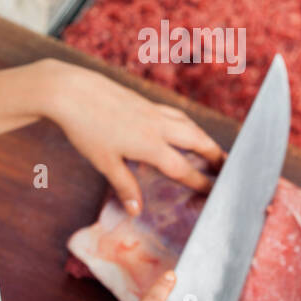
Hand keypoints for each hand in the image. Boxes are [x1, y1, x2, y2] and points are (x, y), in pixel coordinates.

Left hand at [41, 59, 225, 214]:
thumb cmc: (85, 128)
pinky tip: (181, 126)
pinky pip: (174, 113)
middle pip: (197, 141)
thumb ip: (124, 185)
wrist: (71, 91)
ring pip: (188, 124)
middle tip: (228, 167)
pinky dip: (186, 123)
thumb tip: (137, 210)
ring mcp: (152, 110)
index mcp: (150, 145)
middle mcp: (158, 126)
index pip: (183, 168)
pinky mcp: (144, 100)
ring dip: (203, 137)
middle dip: (215, 155)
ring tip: (211, 148)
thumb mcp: (104, 162)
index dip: (201, 182)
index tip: (214, 192)